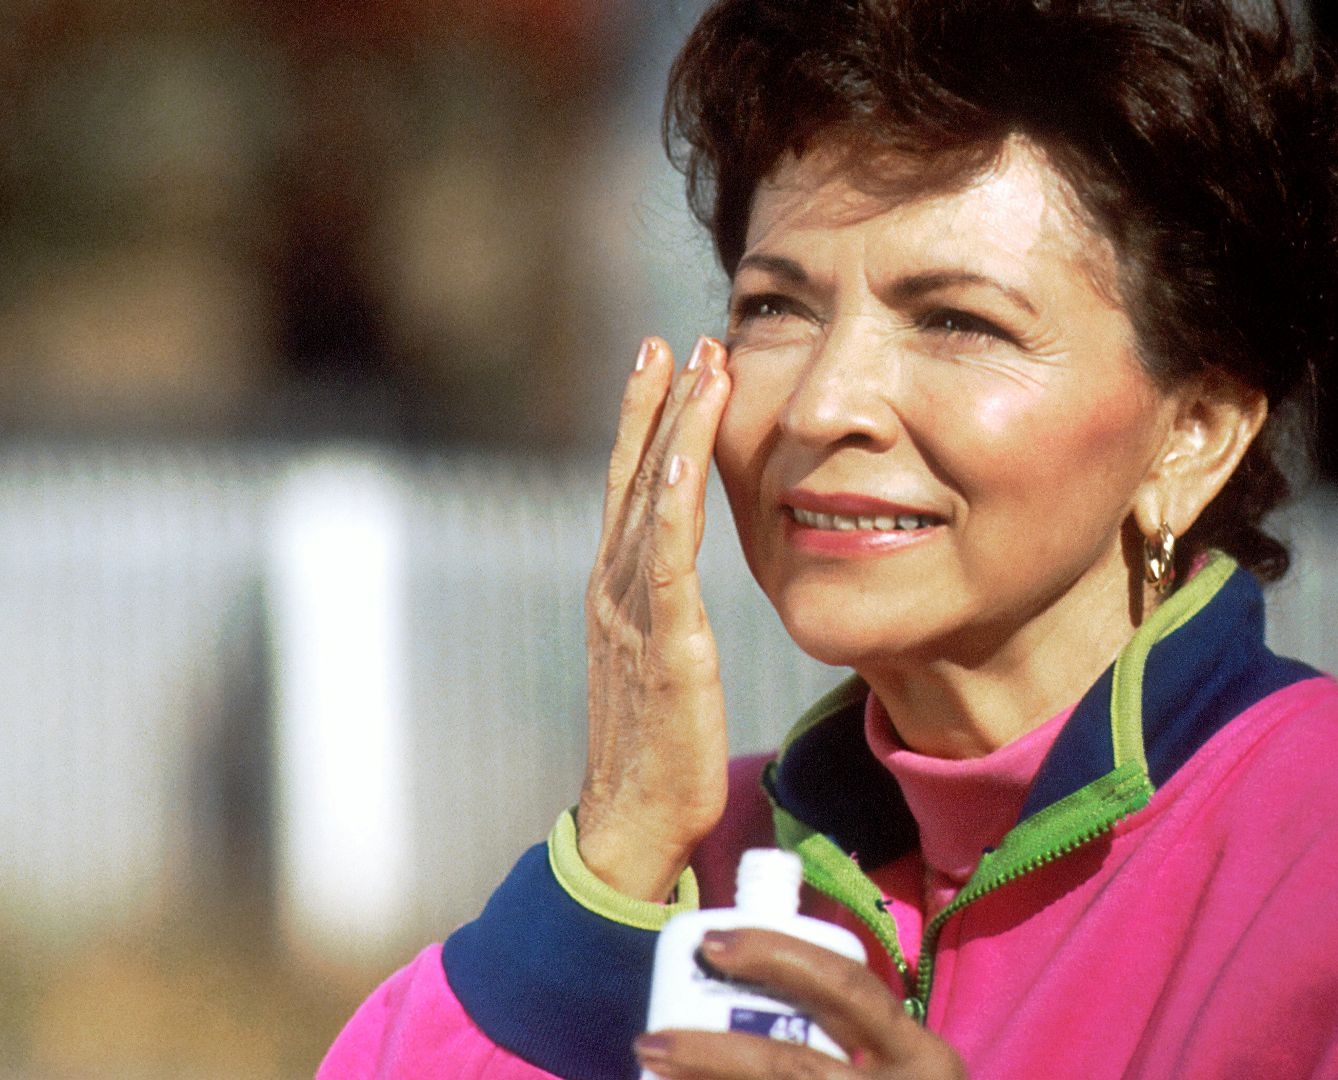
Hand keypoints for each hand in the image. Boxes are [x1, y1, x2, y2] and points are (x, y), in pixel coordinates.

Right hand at [576, 336, 734, 901]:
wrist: (634, 822)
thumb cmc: (658, 751)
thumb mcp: (665, 664)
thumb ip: (669, 615)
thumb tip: (685, 585)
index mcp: (617, 592)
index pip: (629, 489)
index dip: (644, 424)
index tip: (663, 364)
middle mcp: (614, 589)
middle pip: (632, 477)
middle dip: (654, 404)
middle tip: (675, 338)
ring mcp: (632, 612)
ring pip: (649, 498)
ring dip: (673, 427)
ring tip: (696, 365)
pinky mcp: (664, 642)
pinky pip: (665, 556)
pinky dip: (673, 498)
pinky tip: (688, 452)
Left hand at [635, 929, 968, 1078]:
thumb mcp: (905, 1069)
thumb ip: (854, 1035)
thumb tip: (748, 989)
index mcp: (925, 1056)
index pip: (848, 987)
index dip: (777, 955)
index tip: (713, 943)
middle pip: (793, 1066)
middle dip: (713, 1050)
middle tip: (652, 1038)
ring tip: (653, 1071)